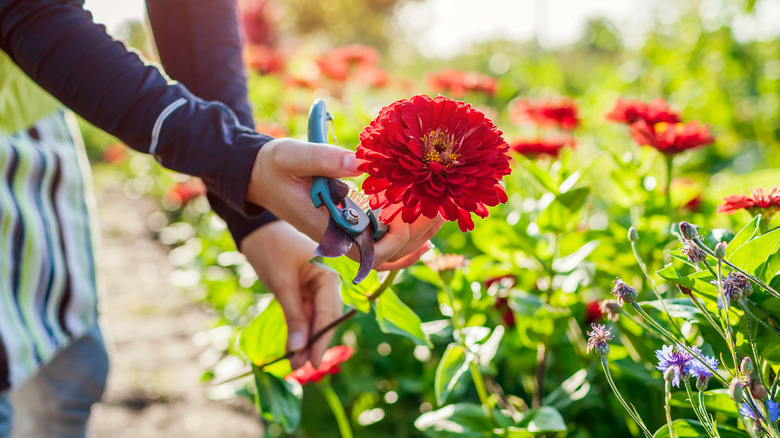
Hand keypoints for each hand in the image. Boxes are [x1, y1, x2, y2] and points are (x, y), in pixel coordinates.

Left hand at [240, 221, 341, 368]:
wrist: (258, 230)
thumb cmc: (272, 249)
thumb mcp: (282, 284)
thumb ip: (293, 317)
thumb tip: (298, 349)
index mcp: (329, 274)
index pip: (329, 312)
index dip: (322, 339)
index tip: (314, 362)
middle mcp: (328, 282)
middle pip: (325, 318)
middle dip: (314, 343)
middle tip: (302, 367)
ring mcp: (317, 287)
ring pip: (315, 319)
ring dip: (305, 340)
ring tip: (295, 364)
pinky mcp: (305, 292)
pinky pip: (305, 315)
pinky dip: (298, 331)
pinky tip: (293, 349)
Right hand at [246, 137, 443, 269]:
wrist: (259, 175)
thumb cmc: (275, 165)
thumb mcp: (295, 156)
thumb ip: (325, 159)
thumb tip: (360, 163)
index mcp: (326, 227)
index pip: (368, 250)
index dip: (396, 239)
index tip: (414, 213)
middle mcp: (337, 239)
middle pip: (385, 255)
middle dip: (416, 236)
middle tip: (442, 210)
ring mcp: (343, 237)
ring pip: (386, 256)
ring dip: (414, 241)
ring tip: (441, 217)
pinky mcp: (347, 228)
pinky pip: (379, 247)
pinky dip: (403, 246)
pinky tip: (425, 236)